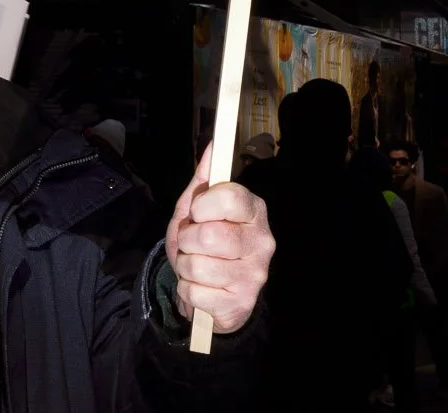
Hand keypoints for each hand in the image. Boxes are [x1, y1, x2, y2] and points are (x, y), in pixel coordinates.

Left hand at [165, 144, 274, 334]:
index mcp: (254, 211)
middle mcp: (262, 242)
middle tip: (192, 244)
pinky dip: (187, 290)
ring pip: (197, 265)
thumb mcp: (198, 210)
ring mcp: (256, 275)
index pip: (230, 197)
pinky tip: (201, 288)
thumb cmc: (204, 244)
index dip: (203, 205)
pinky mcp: (243, 303)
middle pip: (210, 235)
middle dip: (187, 240)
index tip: (198, 213)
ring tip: (195, 266)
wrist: (214, 295)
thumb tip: (212, 144)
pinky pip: (194, 292)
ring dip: (184, 267)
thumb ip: (204, 179)